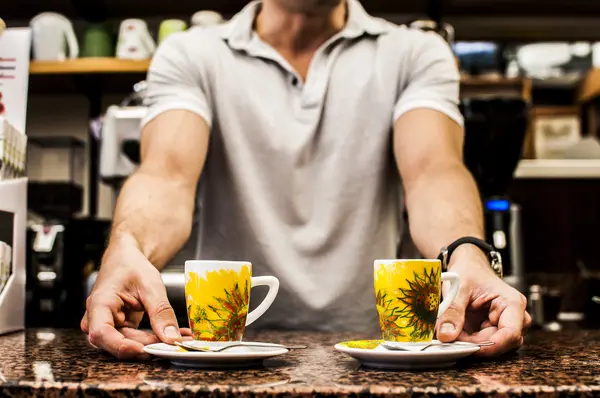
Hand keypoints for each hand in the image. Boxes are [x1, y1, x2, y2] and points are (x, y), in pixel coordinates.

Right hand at [81, 235, 188, 359]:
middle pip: (116, 342)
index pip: (101, 333)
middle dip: (146, 346)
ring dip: (153, 343)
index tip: (144, 350)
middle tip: (172, 345)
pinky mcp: (119, 328)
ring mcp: (108, 325)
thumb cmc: (132, 267)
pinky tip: (173, 336)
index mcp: (99, 304)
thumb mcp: (151, 286)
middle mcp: (98, 319)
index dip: (121, 346)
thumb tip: (171, 338)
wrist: (126, 260)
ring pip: (128, 343)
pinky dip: (154, 338)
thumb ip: (160, 312)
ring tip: (180, 338)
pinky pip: (135, 339)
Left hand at [436, 252, 531, 356]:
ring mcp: (504, 323)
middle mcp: (514, 316)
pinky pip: (482, 341)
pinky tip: (456, 330)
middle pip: (501, 342)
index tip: (468, 347)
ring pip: (491, 344)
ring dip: (471, 342)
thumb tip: (446, 335)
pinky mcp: (492, 328)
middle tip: (452, 337)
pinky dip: (468, 339)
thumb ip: (453, 311)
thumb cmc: (469, 271)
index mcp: (512, 303)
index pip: (510, 334)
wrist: (468, 265)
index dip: (490, 345)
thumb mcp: (459, 288)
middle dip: (476, 343)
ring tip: (453, 330)